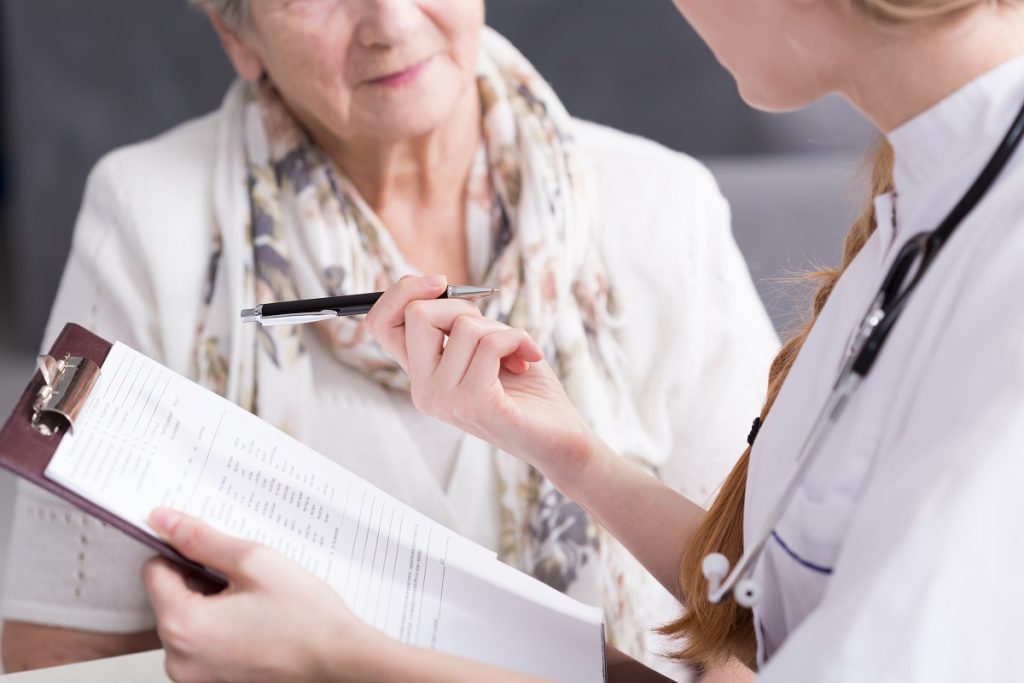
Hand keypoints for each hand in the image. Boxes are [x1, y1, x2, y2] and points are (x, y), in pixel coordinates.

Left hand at [142, 508, 381, 682]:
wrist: (339, 660)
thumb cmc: (306, 618)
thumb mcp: (254, 561)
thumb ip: (202, 540)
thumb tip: (164, 522)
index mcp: (183, 626)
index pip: (154, 571)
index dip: (185, 555)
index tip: (217, 556)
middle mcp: (179, 659)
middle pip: (168, 598)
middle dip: (200, 582)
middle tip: (245, 582)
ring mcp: (193, 677)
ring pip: (185, 620)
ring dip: (211, 606)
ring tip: (253, 606)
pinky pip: (199, 644)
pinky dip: (219, 629)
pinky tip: (253, 624)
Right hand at [364, 275, 598, 487]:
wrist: (560, 438)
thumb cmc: (526, 388)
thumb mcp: (483, 344)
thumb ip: (456, 322)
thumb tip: (437, 285)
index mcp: (421, 374)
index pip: (380, 324)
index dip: (401, 292)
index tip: (439, 283)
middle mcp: (424, 390)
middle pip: (417, 314)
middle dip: (462, 306)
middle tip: (491, 328)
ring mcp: (446, 400)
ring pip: (464, 327)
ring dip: (501, 330)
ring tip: (516, 353)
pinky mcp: (475, 403)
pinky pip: (491, 343)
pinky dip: (517, 339)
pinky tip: (528, 358)